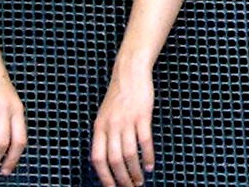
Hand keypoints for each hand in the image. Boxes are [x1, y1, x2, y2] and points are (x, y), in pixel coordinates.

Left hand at [91, 65, 154, 186]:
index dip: (104, 177)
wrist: (129, 71)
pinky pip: (144, 142)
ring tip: (140, 180)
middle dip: (122, 179)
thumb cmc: (119, 94)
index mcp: (99, 126)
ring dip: (135, 172)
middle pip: (114, 160)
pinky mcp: (142, 116)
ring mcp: (127, 121)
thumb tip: (107, 160)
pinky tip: (151, 165)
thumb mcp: (105, 114)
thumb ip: (105, 134)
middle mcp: (111, 125)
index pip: (98, 158)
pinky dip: (148, 156)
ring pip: (129, 155)